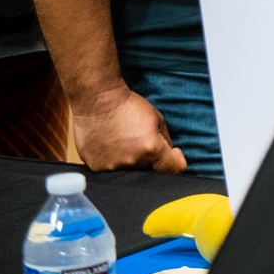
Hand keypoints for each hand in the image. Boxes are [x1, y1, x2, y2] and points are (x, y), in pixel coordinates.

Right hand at [72, 85, 187, 172]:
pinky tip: (112, 146)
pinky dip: (115, 161)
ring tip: (125, 142)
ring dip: (133, 161)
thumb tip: (168, 155)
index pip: (174, 169)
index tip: (173, 152)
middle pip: (151, 171)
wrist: (97, 101)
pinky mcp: (96, 167)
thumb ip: (166, 141)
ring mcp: (112, 167)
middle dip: (153, 160)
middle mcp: (132, 162)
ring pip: (131, 172)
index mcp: (151, 149)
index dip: (177, 160)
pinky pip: (112, 170)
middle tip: (144, 142)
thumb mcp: (158, 119)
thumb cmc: (128, 106)